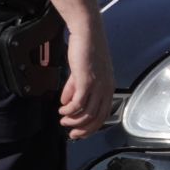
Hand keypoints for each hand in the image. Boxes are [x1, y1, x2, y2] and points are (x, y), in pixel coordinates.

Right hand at [58, 19, 113, 138]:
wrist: (88, 35)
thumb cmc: (86, 52)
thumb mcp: (81, 75)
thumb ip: (74, 89)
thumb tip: (65, 103)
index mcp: (108, 90)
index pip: (102, 116)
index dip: (90, 127)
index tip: (79, 133)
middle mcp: (106, 91)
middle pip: (97, 119)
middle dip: (84, 129)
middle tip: (72, 134)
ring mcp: (98, 87)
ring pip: (88, 113)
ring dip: (74, 120)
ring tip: (63, 121)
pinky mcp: (87, 81)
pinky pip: (79, 102)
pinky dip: (70, 109)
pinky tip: (62, 109)